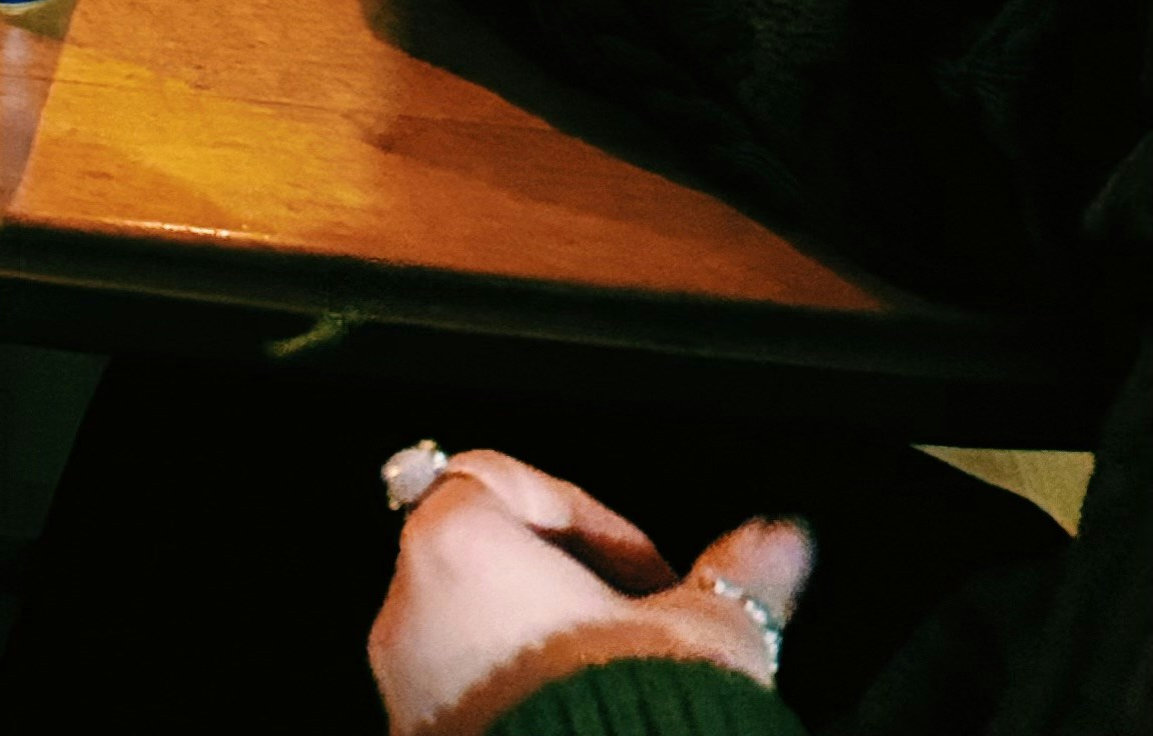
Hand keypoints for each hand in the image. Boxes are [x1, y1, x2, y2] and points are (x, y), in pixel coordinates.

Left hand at [372, 448, 808, 732]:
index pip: (503, 479)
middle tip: (641, 629)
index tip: (650, 570)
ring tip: (624, 687)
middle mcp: (409, 611)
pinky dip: (520, 702)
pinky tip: (591, 735)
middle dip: (569, 587)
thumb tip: (784, 540)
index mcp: (458, 546)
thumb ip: (743, 575)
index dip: (590, 518)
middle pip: (485, 558)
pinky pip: (466, 702)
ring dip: (545, 648)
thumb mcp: (705, 637)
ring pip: (473, 635)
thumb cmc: (638, 725)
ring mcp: (404, 689)